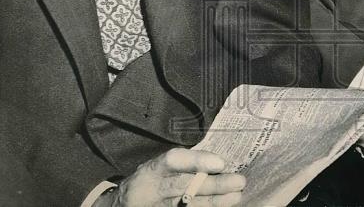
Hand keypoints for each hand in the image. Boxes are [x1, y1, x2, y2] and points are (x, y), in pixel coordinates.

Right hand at [101, 149, 244, 206]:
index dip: (196, 161)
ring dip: (215, 201)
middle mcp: (155, 188)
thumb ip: (184, 162)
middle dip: (214, 185)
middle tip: (239, 181)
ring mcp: (159, 205)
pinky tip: (222, 206)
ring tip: (236, 196)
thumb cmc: (150, 179)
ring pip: (190, 204)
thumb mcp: (160, 166)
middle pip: (186, 185)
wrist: (124, 204)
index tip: (221, 162)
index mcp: (153, 168)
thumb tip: (218, 160)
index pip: (173, 161)